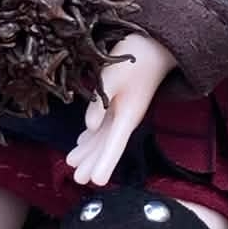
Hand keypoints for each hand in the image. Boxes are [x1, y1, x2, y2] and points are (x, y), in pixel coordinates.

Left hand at [65, 34, 175, 186]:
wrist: (155, 45)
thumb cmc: (135, 58)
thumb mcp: (113, 77)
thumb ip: (100, 102)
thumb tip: (88, 127)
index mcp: (127, 116)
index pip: (114, 146)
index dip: (105, 164)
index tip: (96, 182)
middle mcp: (126, 118)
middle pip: (107, 146)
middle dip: (93, 163)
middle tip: (77, 179)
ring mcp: (123, 111)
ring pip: (103, 136)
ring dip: (89, 150)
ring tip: (72, 163)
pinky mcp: (120, 102)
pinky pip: (103, 124)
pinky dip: (92, 135)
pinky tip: (83, 139)